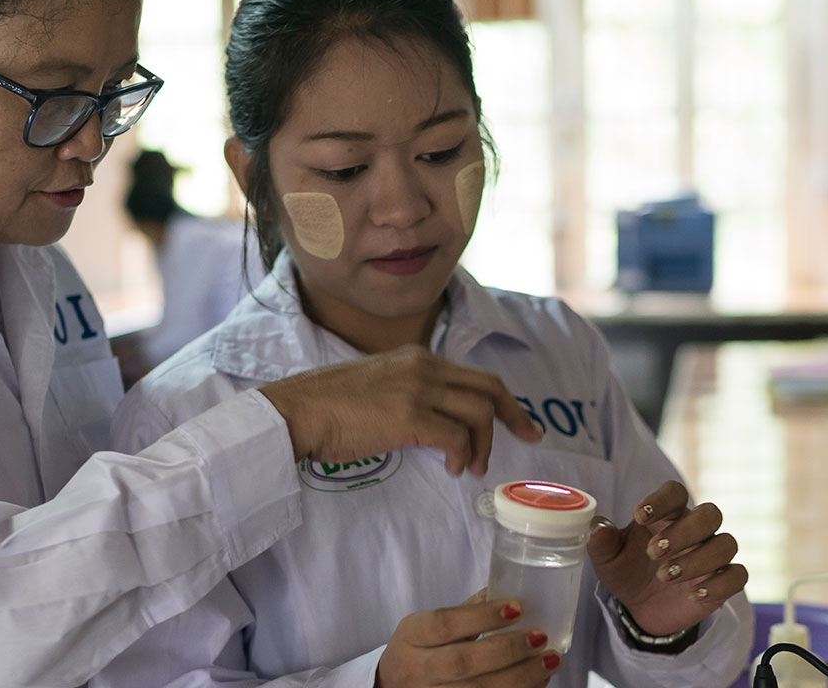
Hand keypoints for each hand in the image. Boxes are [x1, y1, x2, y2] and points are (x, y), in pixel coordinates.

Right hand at [260, 345, 542, 476]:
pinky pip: (456, 437)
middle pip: (489, 388)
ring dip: (485, 445)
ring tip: (473, 468)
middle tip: (531, 438)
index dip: (502, 400)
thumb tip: (431, 421)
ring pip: (479, 413)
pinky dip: (463, 455)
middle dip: (516, 416)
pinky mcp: (409, 415)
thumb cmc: (327, 407)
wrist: (296, 411)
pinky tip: (452, 469)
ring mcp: (417, 389)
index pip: (472, 375)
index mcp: (415, 358)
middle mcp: (422, 367)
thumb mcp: (376, 386)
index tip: (519, 421)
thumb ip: (407, 393)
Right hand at [377, 592, 561, 687]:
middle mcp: (417, 670)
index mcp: (412, 636)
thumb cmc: (418, 652)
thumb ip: (466, 612)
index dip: (482, 616)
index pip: (445, 624)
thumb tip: (508, 591)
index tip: (517, 607)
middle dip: (507, 651)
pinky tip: (539, 682)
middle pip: (463, 663)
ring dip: (520, 678)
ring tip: (550, 661)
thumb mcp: (427, 626)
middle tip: (540, 637)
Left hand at [586, 481, 747, 637]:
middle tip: (653, 553)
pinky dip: (719, 584)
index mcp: (667, 515)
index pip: (675, 492)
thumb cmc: (627, 571)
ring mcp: (711, 556)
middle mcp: (695, 531)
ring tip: (664, 576)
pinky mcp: (721, 583)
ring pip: (726, 544)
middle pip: (710, 514)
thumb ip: (601, 541)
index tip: (638, 517)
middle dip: (684, 532)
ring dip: (697, 560)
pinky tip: (692, 594)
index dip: (661, 500)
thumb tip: (599, 527)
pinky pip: (738, 575)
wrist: (640, 607)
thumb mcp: (607, 559)